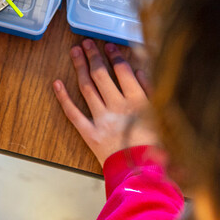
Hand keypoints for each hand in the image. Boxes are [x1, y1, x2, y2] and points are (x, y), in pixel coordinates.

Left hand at [54, 39, 158, 164]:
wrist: (144, 175)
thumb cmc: (156, 148)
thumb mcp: (162, 116)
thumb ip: (152, 92)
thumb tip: (140, 70)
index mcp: (138, 101)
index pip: (123, 71)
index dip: (114, 55)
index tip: (109, 45)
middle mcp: (118, 107)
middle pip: (102, 75)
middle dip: (94, 56)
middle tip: (86, 43)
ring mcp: (102, 120)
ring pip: (87, 88)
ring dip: (80, 68)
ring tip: (75, 52)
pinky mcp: (90, 134)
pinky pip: (73, 113)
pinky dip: (64, 98)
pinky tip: (56, 83)